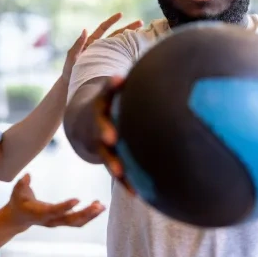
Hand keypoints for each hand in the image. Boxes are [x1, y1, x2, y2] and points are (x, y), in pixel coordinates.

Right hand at [5, 174, 104, 231]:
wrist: (18, 219)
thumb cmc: (18, 202)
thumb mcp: (16, 192)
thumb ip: (22, 184)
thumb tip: (27, 176)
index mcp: (39, 213)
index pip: (54, 211)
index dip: (65, 206)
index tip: (77, 200)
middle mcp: (50, 220)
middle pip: (70, 220)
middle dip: (85, 214)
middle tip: (97, 205)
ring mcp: (57, 222)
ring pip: (76, 222)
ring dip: (90, 215)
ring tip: (102, 206)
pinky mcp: (62, 221)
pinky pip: (78, 221)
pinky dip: (89, 215)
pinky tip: (98, 206)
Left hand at [61, 13, 142, 82]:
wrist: (74, 87)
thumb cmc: (70, 72)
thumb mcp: (72, 57)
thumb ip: (77, 45)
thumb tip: (85, 30)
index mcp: (92, 43)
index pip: (104, 28)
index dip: (112, 21)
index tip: (121, 14)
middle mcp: (102, 48)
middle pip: (117, 35)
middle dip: (129, 28)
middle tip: (141, 23)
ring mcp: (108, 57)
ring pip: (122, 45)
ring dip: (132, 40)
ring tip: (145, 35)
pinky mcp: (112, 66)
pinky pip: (122, 59)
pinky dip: (130, 54)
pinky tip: (140, 52)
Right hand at [93, 76, 136, 196]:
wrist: (84, 122)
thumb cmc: (113, 102)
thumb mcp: (117, 89)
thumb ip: (135, 81)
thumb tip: (173, 62)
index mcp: (103, 102)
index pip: (105, 91)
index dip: (111, 86)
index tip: (118, 80)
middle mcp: (99, 121)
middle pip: (100, 125)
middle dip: (104, 129)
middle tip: (111, 136)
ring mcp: (100, 141)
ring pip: (105, 153)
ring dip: (112, 162)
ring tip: (120, 172)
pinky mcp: (106, 157)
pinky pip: (116, 170)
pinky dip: (126, 181)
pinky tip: (138, 193)